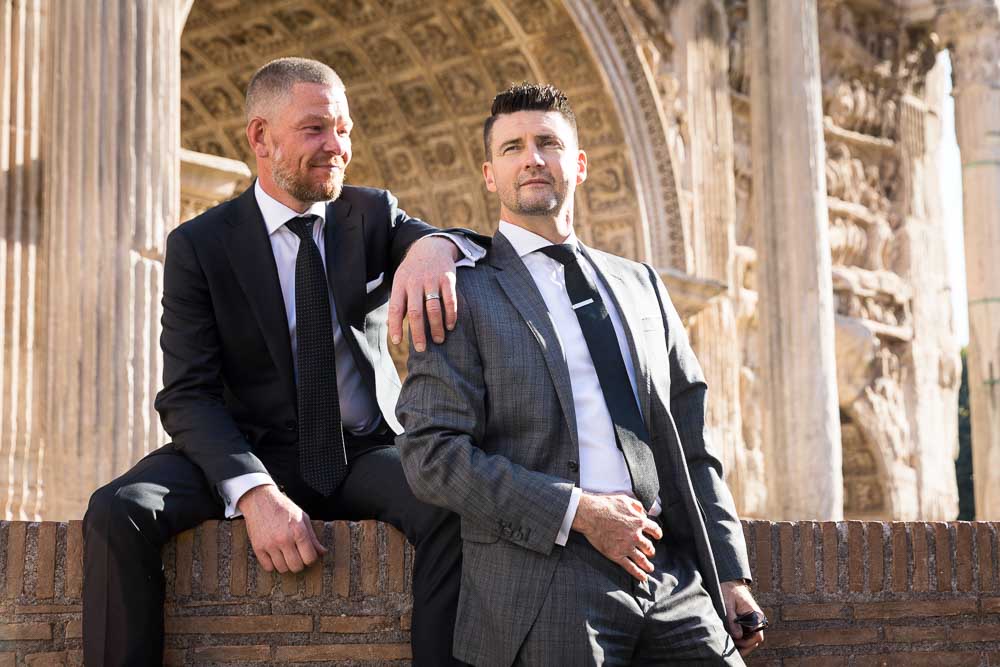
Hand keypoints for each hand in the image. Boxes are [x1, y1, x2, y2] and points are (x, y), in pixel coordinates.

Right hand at [238, 485, 326, 572]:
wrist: (260, 500)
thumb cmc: (283, 508)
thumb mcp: (302, 518)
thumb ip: (313, 537)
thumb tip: (322, 552)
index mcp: (298, 531)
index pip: (310, 558)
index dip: (311, 559)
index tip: (308, 556)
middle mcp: (284, 539)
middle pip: (296, 566)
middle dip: (299, 564)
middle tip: (297, 557)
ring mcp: (270, 544)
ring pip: (282, 569)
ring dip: (286, 565)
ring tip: (286, 556)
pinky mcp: (258, 547)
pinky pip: (268, 567)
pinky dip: (272, 565)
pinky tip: (275, 556)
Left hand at [388, 236, 460, 351]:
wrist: (431, 246)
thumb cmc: (413, 270)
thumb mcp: (400, 281)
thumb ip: (398, 302)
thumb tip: (389, 326)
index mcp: (401, 283)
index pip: (396, 307)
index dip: (396, 325)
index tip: (397, 341)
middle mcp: (416, 281)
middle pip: (416, 312)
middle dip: (418, 332)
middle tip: (421, 348)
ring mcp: (433, 280)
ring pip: (434, 308)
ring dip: (436, 327)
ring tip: (438, 340)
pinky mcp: (448, 278)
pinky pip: (450, 300)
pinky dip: (451, 315)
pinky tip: (450, 326)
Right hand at [571, 492, 662, 582]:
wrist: (589, 514)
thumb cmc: (605, 505)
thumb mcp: (625, 499)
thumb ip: (637, 506)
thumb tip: (644, 512)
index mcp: (638, 521)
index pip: (654, 529)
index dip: (657, 533)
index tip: (657, 536)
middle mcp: (635, 535)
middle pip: (648, 547)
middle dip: (650, 550)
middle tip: (650, 552)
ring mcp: (626, 546)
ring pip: (641, 559)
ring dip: (647, 564)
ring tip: (650, 568)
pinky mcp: (616, 554)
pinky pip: (630, 567)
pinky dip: (638, 573)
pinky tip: (642, 577)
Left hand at [721, 580, 764, 655]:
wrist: (729, 581)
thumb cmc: (728, 590)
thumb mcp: (727, 604)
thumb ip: (731, 620)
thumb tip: (737, 636)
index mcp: (755, 615)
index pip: (757, 636)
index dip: (747, 643)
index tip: (735, 643)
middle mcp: (757, 619)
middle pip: (755, 640)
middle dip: (744, 646)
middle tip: (731, 648)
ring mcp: (753, 620)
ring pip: (751, 638)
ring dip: (742, 643)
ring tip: (730, 645)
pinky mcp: (747, 620)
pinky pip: (747, 633)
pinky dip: (740, 638)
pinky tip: (731, 639)